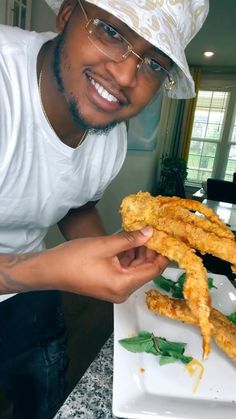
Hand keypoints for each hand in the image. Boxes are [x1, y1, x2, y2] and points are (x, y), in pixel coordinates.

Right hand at [49, 227, 168, 302]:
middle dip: (151, 251)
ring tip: (143, 232)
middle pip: (146, 270)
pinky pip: (126, 271)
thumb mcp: (105, 244)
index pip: (153, 270)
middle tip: (155, 230)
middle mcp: (123, 292)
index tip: (169, 238)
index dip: (163, 254)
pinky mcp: (110, 286)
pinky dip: (130, 258)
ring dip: (140, 253)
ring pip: (137, 270)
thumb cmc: (74, 258)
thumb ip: (130, 239)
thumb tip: (150, 232)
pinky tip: (130, 242)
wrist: (50, 270)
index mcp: (123, 284)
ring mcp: (116, 290)